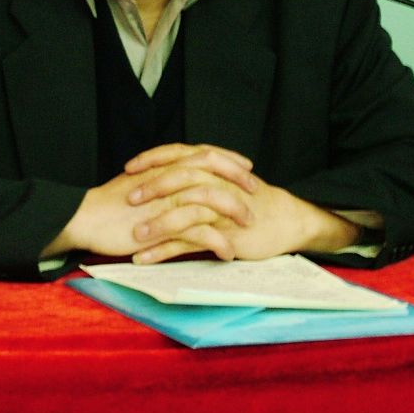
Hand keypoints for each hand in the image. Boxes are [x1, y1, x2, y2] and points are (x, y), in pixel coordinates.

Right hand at [40, 156, 254, 260]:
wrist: (86, 218)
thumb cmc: (109, 204)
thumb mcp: (139, 184)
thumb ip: (160, 180)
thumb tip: (175, 180)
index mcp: (164, 166)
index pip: (204, 153)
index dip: (228, 159)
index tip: (245, 166)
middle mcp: (169, 178)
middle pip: (214, 171)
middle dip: (238, 181)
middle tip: (256, 191)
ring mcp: (168, 200)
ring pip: (212, 200)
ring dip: (234, 212)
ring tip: (248, 226)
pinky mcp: (164, 225)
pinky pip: (200, 232)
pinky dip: (218, 242)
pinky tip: (227, 252)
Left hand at [123, 144, 363, 263]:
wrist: (285, 220)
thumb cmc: (251, 201)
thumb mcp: (224, 180)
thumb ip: (199, 175)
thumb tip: (167, 174)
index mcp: (214, 167)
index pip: (178, 154)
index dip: (152, 159)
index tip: (128, 167)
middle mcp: (217, 183)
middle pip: (180, 179)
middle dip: (152, 188)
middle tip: (128, 199)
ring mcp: (221, 210)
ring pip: (185, 212)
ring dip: (157, 224)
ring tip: (134, 236)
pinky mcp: (224, 234)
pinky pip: (190, 242)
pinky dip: (165, 251)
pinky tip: (145, 258)